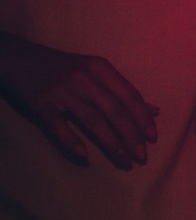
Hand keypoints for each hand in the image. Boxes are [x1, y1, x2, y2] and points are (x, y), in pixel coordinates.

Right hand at [0, 35, 157, 167]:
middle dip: (131, 136)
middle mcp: (84, 78)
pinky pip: (59, 126)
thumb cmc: (62, 68)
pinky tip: (85, 156)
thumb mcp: (94, 72)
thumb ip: (122, 91)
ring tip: (124, 160)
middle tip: (142, 156)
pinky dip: (72, 141)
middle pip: (115, 111)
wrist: (16, 58)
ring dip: (111, 143)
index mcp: (100, 69)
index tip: (153, 138)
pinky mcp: (41, 103)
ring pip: (93, 120)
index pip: (129, 96)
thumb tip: (154, 111)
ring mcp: (62, 91)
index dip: (143, 118)